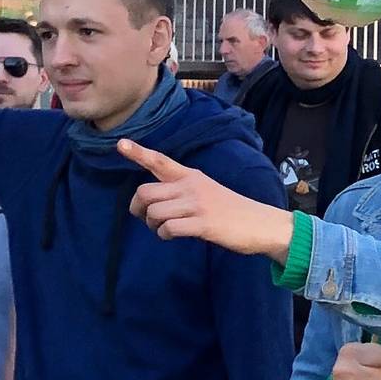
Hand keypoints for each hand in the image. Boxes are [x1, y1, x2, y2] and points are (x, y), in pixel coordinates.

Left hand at [118, 140, 295, 258]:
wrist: (260, 223)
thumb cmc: (230, 209)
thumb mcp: (206, 190)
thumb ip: (181, 191)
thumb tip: (153, 203)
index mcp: (191, 175)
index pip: (160, 160)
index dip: (138, 153)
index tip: (119, 143)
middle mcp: (191, 186)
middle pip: (145, 192)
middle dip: (138, 209)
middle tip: (147, 219)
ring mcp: (197, 204)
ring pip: (153, 213)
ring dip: (153, 226)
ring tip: (165, 229)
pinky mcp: (202, 224)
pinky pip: (168, 229)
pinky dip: (165, 235)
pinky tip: (175, 236)